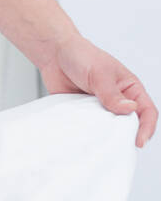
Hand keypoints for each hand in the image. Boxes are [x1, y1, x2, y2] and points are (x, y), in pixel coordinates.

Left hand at [39, 34, 156, 147]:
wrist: (54, 54)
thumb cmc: (82, 55)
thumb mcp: (100, 73)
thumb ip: (112, 93)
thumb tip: (130, 109)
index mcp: (130, 89)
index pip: (147, 111)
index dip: (147, 128)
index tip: (138, 141)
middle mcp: (118, 101)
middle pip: (128, 125)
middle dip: (124, 136)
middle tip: (116, 146)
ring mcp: (100, 108)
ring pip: (107, 129)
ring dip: (103, 136)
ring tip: (97, 142)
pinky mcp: (84, 113)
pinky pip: (88, 128)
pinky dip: (86, 133)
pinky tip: (81, 136)